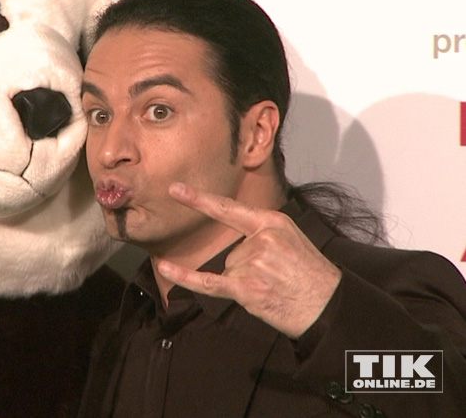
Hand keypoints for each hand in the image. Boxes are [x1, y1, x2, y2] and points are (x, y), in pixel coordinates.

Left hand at [156, 182, 340, 337]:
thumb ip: (263, 233)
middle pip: (231, 250)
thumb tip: (237, 244)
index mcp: (271, 221)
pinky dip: (185, 276)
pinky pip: (208, 282)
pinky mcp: (246, 287)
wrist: (328, 306)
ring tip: (274, 288)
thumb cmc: (311, 275)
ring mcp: (253, 262)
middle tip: (277, 278)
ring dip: (245, 283)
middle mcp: (260, 239)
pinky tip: (167, 267)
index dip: (199, 198)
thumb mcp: (292, 238)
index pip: (228, 208)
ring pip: (229, 269)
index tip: (176, 189)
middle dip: (247, 268)